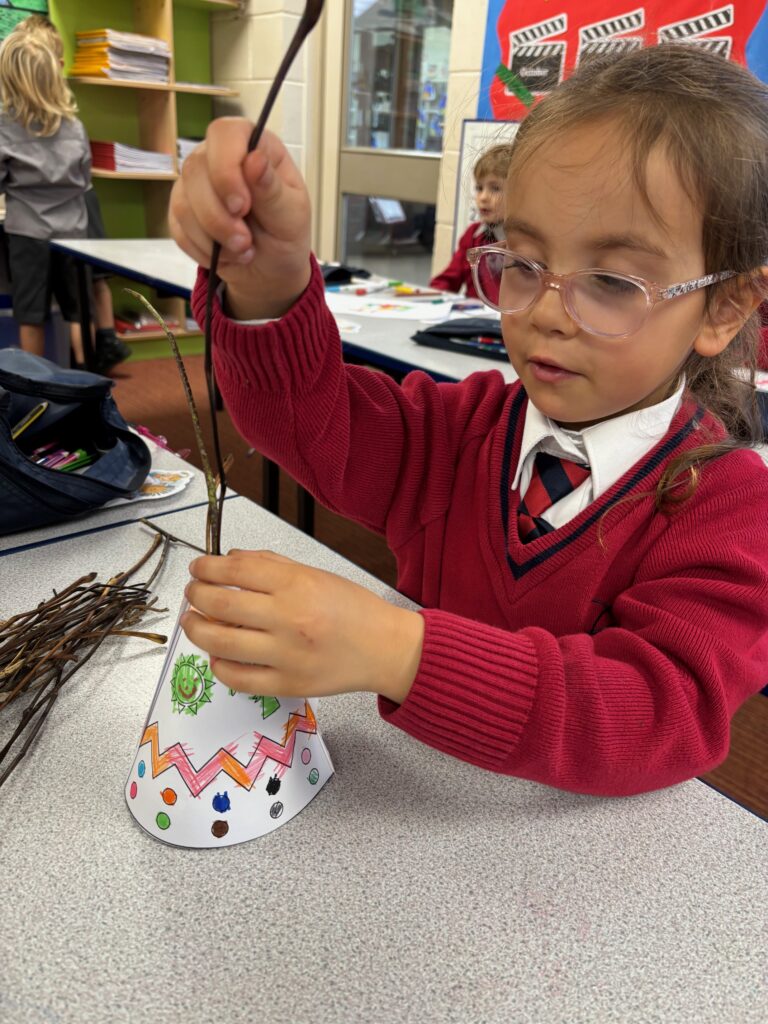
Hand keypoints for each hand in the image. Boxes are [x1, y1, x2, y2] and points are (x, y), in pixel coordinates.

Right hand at [169, 119, 311, 318]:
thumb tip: (255, 159)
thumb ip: (273, 189)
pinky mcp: (181, 211)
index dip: (226, 168)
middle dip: (218, 215)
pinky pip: (178, 227)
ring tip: (242, 250)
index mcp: (252, 147)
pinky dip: (203, 249)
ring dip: (212, 236)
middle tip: (245, 241)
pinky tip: (225, 255)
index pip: (224, 134)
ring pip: (183, 202)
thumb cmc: (285, 234)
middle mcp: (217, 158)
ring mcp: (195, 184)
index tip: (241, 206)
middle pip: (195, 169)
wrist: (270, 269)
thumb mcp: (291, 215)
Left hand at [181, 550, 423, 704]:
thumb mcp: (316, 574)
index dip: (207, 567)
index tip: (198, 567)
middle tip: (193, 592)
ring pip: (220, 643)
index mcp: (298, 585)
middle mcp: (289, 619)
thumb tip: (230, 560)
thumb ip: (271, 566)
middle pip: (220, 605)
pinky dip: (218, 665)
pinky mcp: (286, 685)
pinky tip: (217, 654)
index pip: (235, 571)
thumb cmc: (354, 610)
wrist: (385, 649)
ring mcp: (286, 655)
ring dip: (197, 629)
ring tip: (194, 621)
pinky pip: (237, 678)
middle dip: (196, 595)